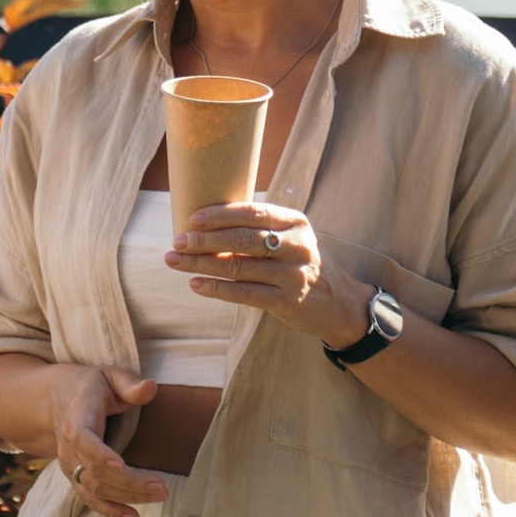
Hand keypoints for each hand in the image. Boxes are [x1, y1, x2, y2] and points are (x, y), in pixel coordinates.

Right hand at [44, 360, 159, 516]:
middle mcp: (69, 448)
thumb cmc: (89, 386)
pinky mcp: (76, 477)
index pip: (83, 440)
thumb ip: (129, 383)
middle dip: (129, 482)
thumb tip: (150, 388)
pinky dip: (110, 510)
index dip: (99, 454)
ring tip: (159, 495)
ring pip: (96, 489)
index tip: (120, 465)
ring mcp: (71, 466)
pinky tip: (134, 516)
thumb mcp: (108, 375)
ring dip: (127, 496)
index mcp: (77, 418)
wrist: (52, 401)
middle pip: (95, 472)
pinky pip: (90, 499)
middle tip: (162, 487)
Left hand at [167, 196, 369, 350]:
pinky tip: (196, 284)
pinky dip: (217, 288)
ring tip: (175, 261)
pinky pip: (244, 293)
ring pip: (238, 266)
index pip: (253, 213)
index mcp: (295, 222)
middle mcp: (296, 245)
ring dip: (202, 264)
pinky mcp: (286, 301)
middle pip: (242, 238)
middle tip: (176, 241)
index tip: (192, 219)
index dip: (220, 215)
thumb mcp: (292, 238)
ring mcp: (292, 274)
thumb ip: (261, 230)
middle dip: (204, 240)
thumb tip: (207, 224)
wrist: (340, 303)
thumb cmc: (304, 264)